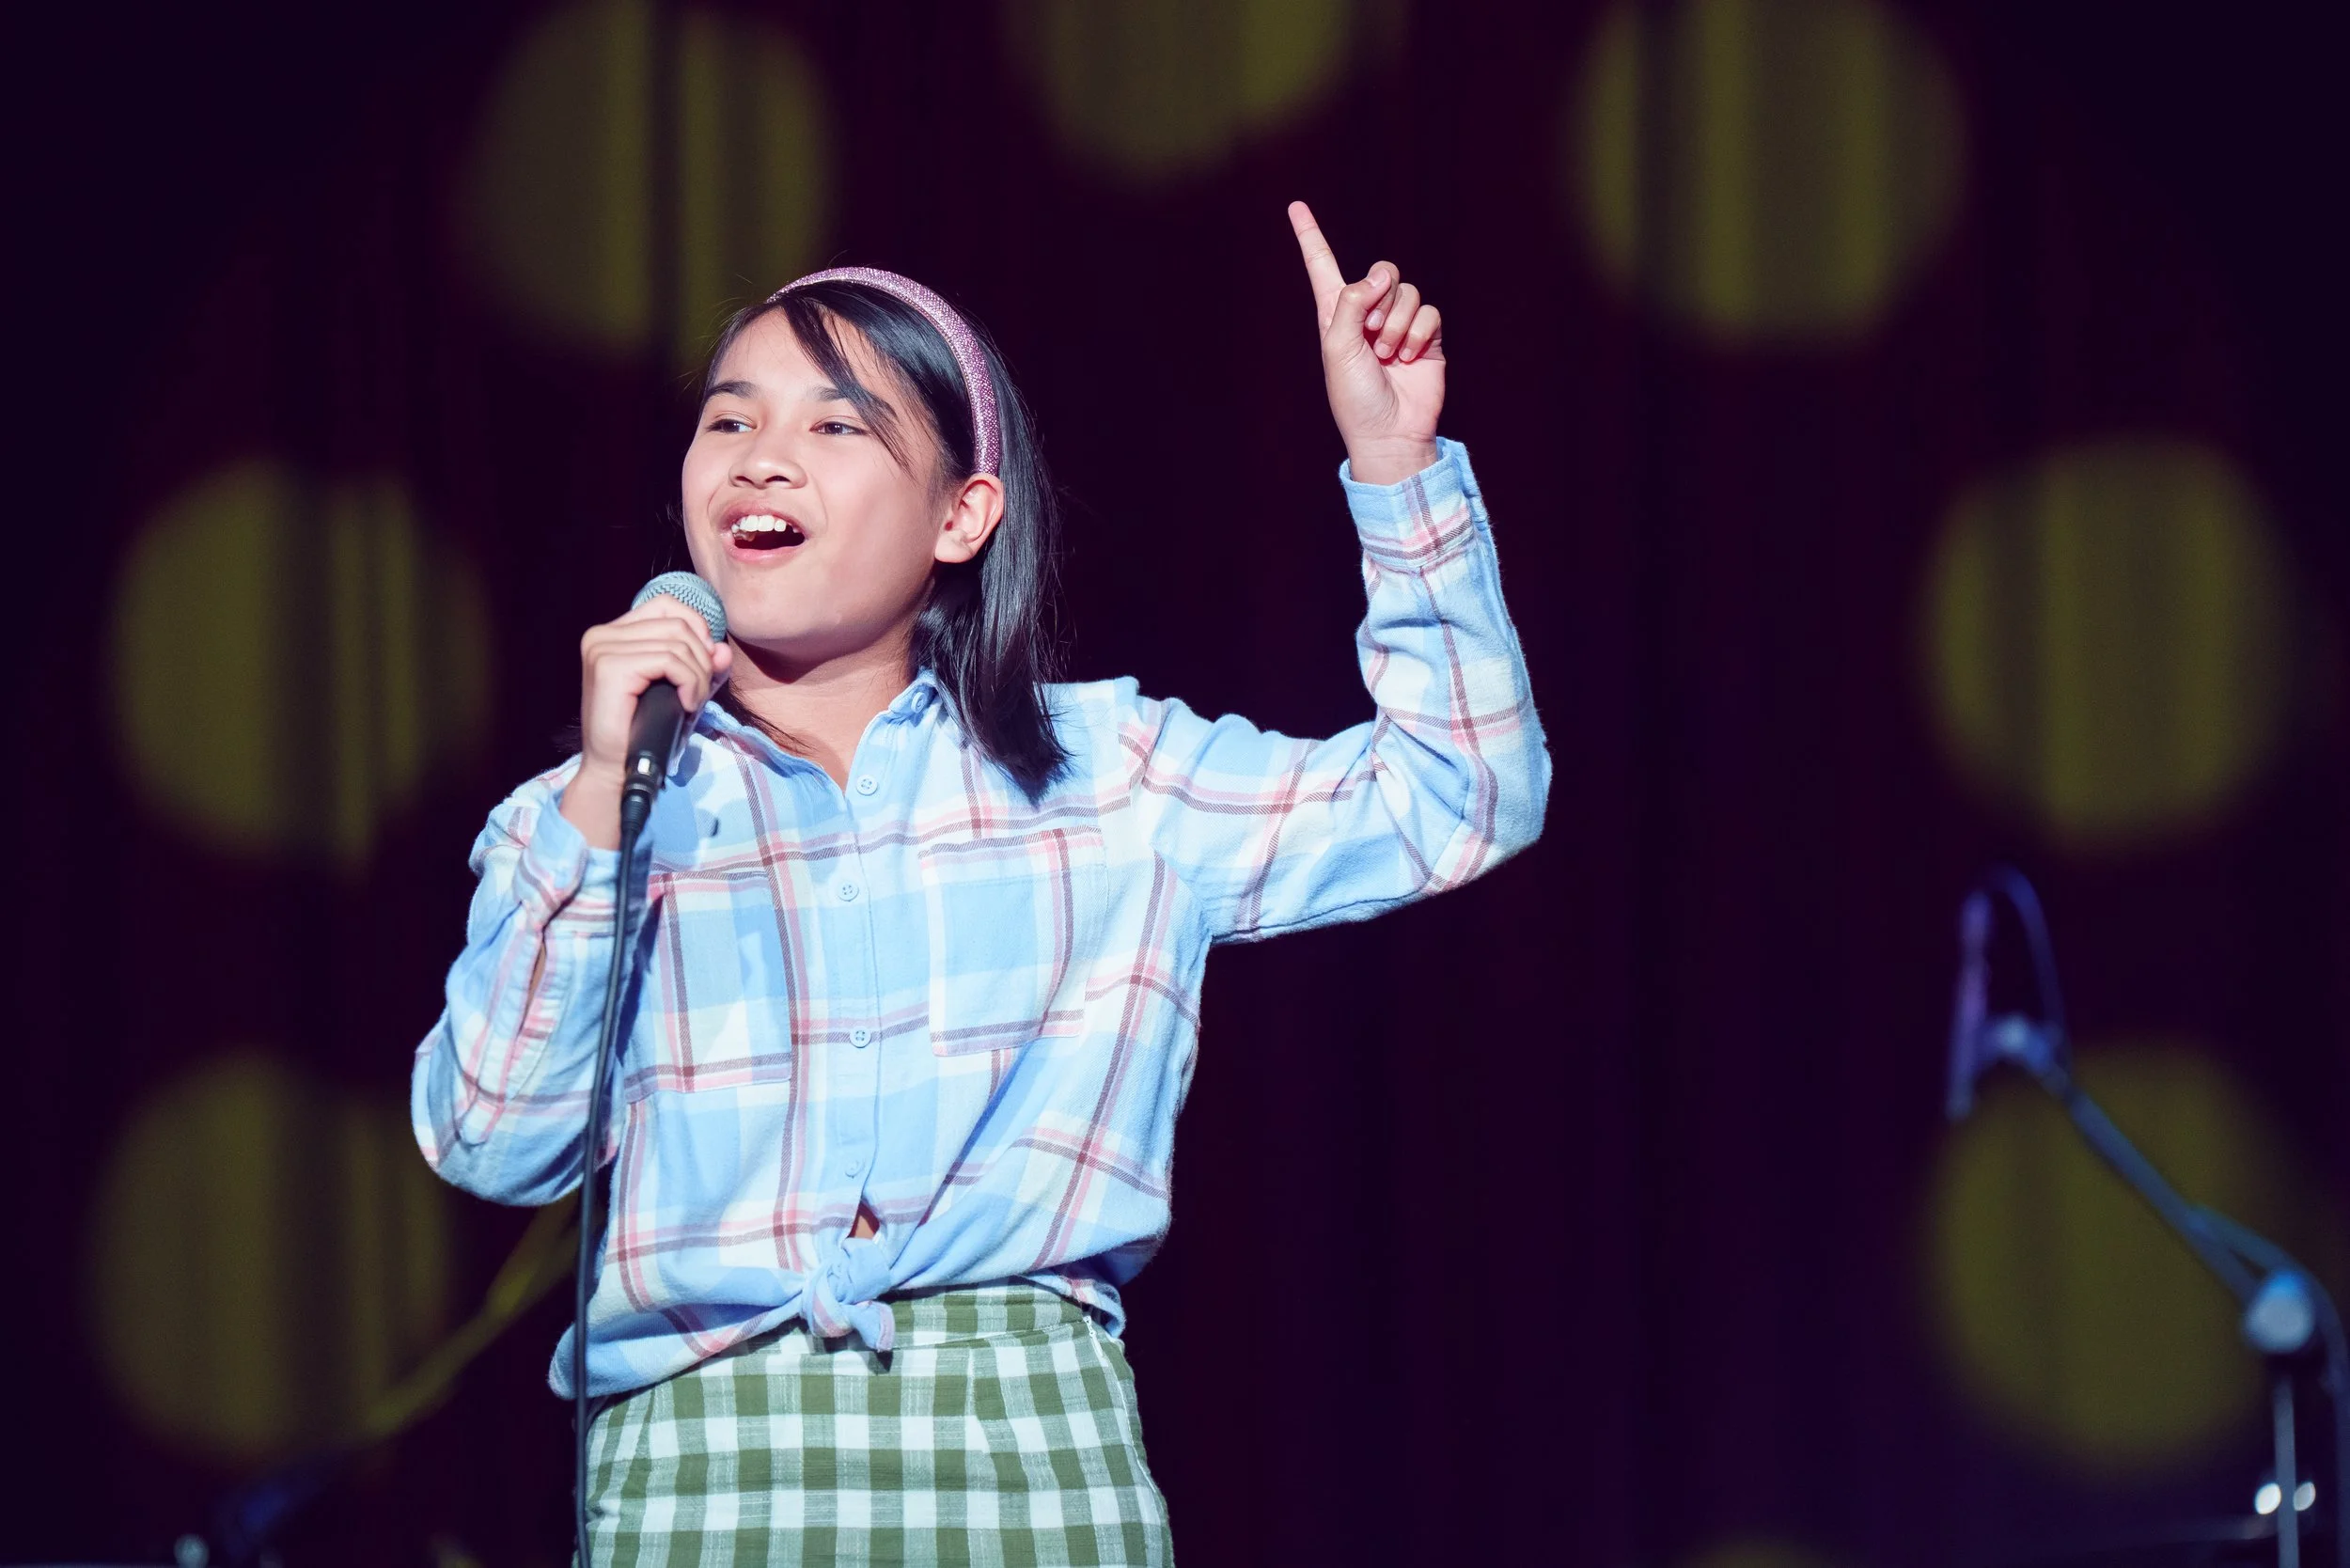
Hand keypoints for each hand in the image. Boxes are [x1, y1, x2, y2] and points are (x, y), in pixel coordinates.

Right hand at [559, 595, 733, 847]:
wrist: (619, 770)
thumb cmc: (647, 730)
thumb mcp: (682, 690)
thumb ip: (703, 666)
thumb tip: (723, 648)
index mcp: (614, 633)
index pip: (668, 605)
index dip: (696, 629)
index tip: (702, 665)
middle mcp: (602, 634)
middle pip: (678, 624)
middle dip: (702, 660)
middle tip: (699, 693)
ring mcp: (602, 648)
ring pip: (678, 642)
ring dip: (699, 676)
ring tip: (692, 703)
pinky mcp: (609, 666)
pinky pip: (671, 660)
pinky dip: (690, 683)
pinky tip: (685, 705)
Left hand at [1288, 200, 1443, 485]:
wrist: (1388, 432)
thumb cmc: (1354, 396)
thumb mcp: (1337, 347)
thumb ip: (1351, 302)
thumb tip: (1380, 275)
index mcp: (1335, 313)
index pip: (1322, 266)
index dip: (1310, 237)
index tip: (1296, 207)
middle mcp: (1368, 314)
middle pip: (1382, 271)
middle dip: (1380, 297)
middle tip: (1371, 333)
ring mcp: (1399, 324)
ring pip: (1408, 292)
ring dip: (1397, 324)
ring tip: (1388, 355)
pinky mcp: (1426, 337)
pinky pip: (1430, 312)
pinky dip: (1417, 334)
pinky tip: (1408, 358)